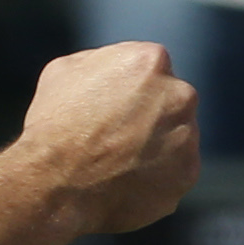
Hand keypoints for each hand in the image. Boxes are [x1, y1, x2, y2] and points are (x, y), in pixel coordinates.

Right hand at [15, 43, 198, 234]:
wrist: (56, 183)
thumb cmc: (55, 125)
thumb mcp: (65, 70)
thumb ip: (102, 60)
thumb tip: (116, 65)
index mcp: (152, 61)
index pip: (153, 70)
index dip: (131, 89)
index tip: (113, 107)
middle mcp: (181, 95)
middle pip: (172, 101)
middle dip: (151, 115)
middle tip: (118, 135)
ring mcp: (188, 137)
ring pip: (177, 137)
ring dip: (157, 145)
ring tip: (119, 162)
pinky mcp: (188, 173)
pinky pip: (176, 171)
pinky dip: (158, 176)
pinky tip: (128, 181)